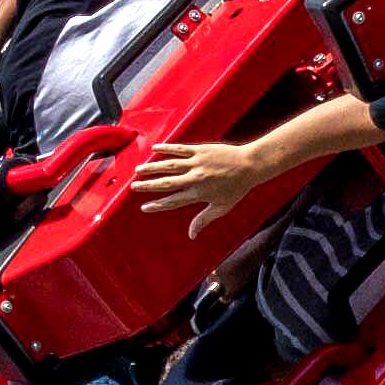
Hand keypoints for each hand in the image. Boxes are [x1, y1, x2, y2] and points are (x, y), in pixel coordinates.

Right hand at [132, 133, 279, 225]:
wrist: (250, 165)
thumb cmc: (237, 188)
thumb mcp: (222, 207)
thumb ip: (204, 220)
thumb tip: (191, 235)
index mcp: (199, 194)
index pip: (173, 201)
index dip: (158, 205)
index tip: (145, 207)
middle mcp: (195, 179)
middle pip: (167, 183)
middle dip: (148, 185)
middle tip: (134, 186)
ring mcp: (196, 163)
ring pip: (169, 165)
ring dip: (152, 167)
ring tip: (138, 169)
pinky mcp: (200, 150)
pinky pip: (179, 149)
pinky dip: (166, 148)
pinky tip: (154, 149)